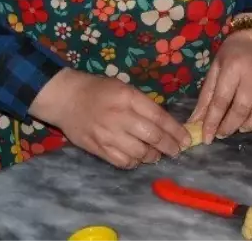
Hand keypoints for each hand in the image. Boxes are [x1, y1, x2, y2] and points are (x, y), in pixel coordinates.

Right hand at [29, 69, 190, 169]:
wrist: (65, 98)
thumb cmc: (98, 90)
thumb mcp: (124, 88)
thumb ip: (143, 104)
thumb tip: (164, 123)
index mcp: (128, 98)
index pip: (159, 117)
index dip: (175, 130)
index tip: (186, 139)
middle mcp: (119, 117)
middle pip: (152, 137)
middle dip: (169, 146)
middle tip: (176, 150)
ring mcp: (107, 135)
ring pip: (139, 153)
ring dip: (152, 156)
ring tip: (157, 155)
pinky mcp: (97, 148)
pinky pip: (121, 162)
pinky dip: (134, 163)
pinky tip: (137, 159)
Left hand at [189, 31, 251, 141]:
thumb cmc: (231, 53)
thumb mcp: (214, 69)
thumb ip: (206, 96)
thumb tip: (195, 122)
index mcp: (232, 68)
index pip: (221, 100)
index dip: (213, 121)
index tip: (206, 138)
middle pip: (242, 107)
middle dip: (230, 125)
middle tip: (222, 134)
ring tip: (242, 128)